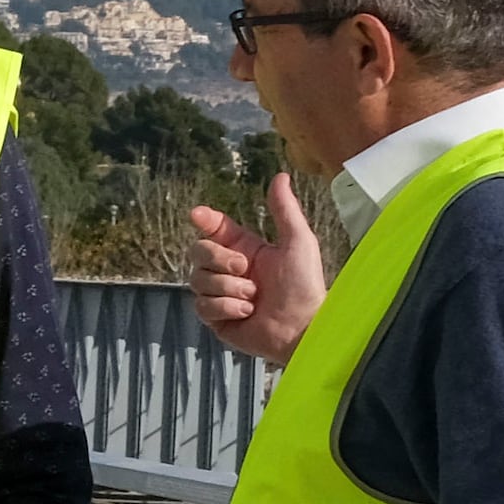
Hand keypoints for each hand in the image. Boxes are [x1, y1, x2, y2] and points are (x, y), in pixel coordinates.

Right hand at [186, 175, 327, 363]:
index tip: (199, 215)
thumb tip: (280, 176)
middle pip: (197, 252)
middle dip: (219, 259)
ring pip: (198, 280)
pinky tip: (247, 312)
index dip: (204, 220)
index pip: (214, 229)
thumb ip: (285, 209)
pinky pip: (203, 306)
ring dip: (228, 288)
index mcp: (245, 249)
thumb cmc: (305, 286)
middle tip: (245, 270)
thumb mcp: (298, 242)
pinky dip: (226, 307)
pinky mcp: (216, 318)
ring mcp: (220, 294)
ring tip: (254, 298)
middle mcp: (228, 270)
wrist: (302, 328)